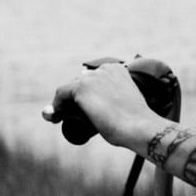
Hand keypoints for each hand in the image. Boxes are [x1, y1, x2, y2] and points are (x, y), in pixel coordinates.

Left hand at [46, 63, 161, 148]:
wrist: (140, 127)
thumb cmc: (136, 122)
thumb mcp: (126, 103)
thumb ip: (116, 99)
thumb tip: (99, 105)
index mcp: (117, 69)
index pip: (94, 79)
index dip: (88, 94)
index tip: (88, 109)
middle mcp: (104, 69)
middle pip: (81, 83)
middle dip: (76, 98)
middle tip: (75, 116)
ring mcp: (92, 77)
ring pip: (70, 89)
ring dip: (65, 103)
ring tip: (63, 118)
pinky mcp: (81, 88)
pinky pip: (60, 94)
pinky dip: (56, 106)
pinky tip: (55, 117)